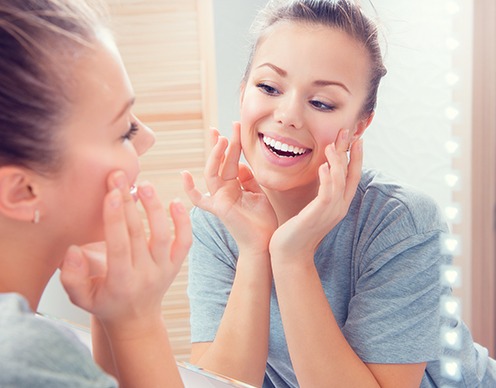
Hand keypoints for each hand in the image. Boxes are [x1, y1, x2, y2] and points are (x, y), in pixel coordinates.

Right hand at [59, 171, 191, 331]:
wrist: (135, 318)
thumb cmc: (104, 303)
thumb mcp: (81, 298)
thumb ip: (72, 276)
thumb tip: (72, 250)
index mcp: (121, 282)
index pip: (119, 246)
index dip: (115, 219)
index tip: (110, 194)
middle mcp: (146, 274)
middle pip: (138, 234)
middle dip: (127, 203)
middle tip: (119, 177)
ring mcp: (164, 269)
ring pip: (163, 235)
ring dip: (155, 208)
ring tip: (145, 185)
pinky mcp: (175, 264)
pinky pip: (184, 242)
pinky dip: (184, 222)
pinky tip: (176, 202)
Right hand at [182, 122, 276, 255]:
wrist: (265, 242)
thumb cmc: (263, 221)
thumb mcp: (258, 193)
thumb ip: (248, 178)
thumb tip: (240, 165)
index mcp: (234, 186)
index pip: (230, 161)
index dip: (232, 144)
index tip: (235, 126)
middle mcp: (224, 190)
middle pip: (220, 162)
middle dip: (223, 144)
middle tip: (226, 127)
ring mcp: (219, 198)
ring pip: (212, 173)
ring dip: (215, 156)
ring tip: (222, 139)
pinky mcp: (218, 208)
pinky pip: (199, 199)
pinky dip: (189, 189)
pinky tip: (184, 175)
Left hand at [269, 129, 362, 262]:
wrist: (289, 254)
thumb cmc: (296, 230)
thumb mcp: (311, 207)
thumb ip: (319, 192)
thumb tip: (320, 173)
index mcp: (338, 204)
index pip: (353, 177)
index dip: (356, 158)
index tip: (356, 139)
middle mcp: (339, 207)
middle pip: (350, 175)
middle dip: (350, 152)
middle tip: (348, 131)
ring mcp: (331, 212)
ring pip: (340, 181)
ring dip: (337, 161)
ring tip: (332, 144)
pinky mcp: (318, 215)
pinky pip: (327, 194)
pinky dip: (327, 178)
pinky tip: (322, 166)